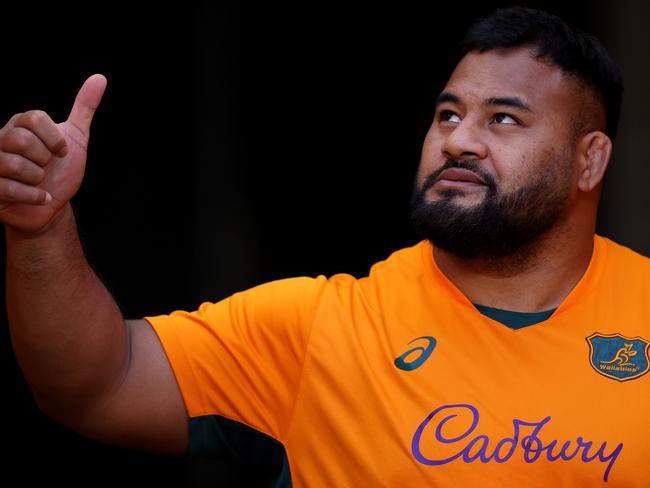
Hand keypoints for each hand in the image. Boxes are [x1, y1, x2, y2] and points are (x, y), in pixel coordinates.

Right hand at [0, 74, 106, 232]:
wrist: (54, 206)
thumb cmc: (62, 171)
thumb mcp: (76, 139)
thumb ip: (84, 108)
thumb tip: (100, 78)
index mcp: (20, 124)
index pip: (34, 118)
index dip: (55, 139)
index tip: (62, 152)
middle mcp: (2, 140)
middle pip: (22, 140)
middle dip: (45, 159)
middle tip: (47, 168)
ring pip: (13, 164)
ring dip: (38, 179)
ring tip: (40, 182)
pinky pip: (8, 189)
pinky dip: (35, 196)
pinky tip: (42, 197)